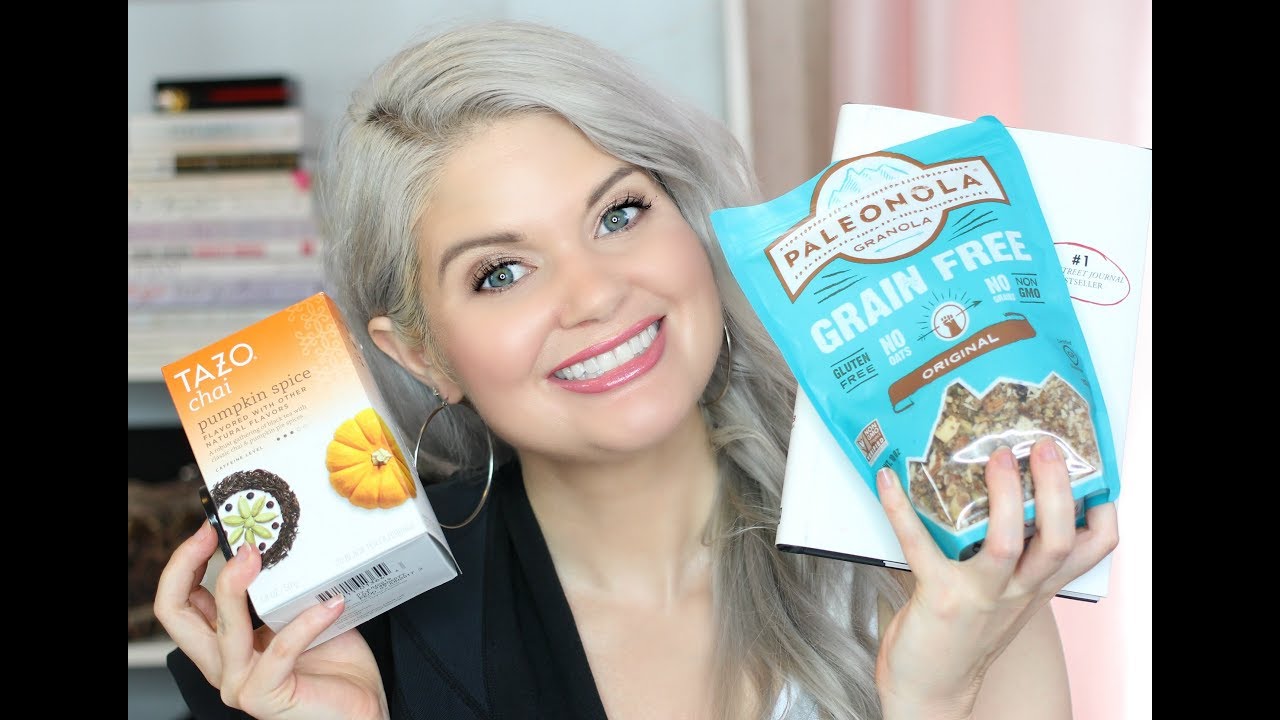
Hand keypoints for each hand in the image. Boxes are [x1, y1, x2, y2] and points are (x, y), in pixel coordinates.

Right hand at [153, 523, 389, 719]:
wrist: (361, 705)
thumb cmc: (333, 660)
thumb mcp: (296, 612)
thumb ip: (277, 587)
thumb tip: (275, 540)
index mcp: (221, 642)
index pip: (178, 601)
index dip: (184, 562)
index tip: (209, 528)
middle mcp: (222, 664)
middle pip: (175, 614)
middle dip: (188, 565)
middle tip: (220, 535)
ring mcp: (240, 684)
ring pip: (224, 629)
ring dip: (237, 586)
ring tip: (261, 554)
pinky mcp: (267, 696)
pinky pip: (282, 650)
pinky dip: (307, 621)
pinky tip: (332, 603)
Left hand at [873, 439, 1117, 719]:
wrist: (931, 688)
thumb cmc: (963, 636)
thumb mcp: (1005, 596)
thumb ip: (1014, 555)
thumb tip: (1001, 490)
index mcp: (1035, 584)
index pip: (1090, 547)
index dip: (1100, 509)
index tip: (1090, 467)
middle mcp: (1016, 589)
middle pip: (1057, 539)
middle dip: (1055, 489)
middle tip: (1044, 446)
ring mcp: (979, 594)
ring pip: (1006, 544)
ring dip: (1003, 497)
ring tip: (995, 458)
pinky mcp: (937, 596)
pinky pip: (919, 547)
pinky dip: (900, 511)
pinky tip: (889, 482)